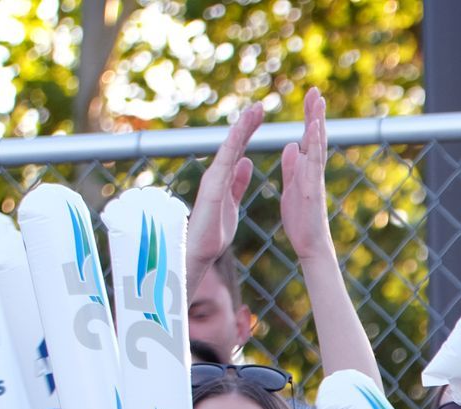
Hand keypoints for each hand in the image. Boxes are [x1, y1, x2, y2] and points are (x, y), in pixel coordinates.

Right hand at [187, 103, 263, 277]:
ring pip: (227, 150)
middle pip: (234, 143)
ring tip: (252, 113)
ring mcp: (212, 180)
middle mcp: (217, 173)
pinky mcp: (212, 191)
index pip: (239, 148)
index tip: (260, 114)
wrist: (199, 250)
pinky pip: (223, 167)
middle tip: (260, 106)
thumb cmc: (213, 229)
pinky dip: (231, 152)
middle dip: (246, 124)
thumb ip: (238, 182)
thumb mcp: (232, 201)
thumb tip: (247, 162)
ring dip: (240, 131)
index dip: (249, 130)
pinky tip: (239, 139)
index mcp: (224, 176)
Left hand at [280, 89, 335, 263]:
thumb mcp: (291, 187)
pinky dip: (314, 145)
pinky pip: (314, 164)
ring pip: (318, 146)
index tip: (309, 97)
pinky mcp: (312, 189)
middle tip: (315, 90)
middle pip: (315, 137)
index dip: (308, 118)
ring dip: (317, 123)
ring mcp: (315, 179)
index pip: (307, 139)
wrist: (310, 245)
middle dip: (315, 113)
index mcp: (305, 171)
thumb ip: (292, 167)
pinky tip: (312, 128)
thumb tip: (291, 146)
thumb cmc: (301, 221)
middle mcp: (313, 171)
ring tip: (317, 101)